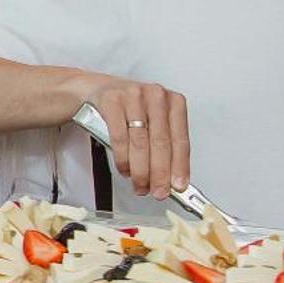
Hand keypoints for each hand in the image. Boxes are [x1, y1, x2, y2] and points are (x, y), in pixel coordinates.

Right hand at [71, 73, 190, 199]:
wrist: (103, 91)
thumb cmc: (134, 110)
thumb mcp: (155, 122)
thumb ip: (166, 147)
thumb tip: (172, 179)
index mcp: (174, 102)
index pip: (180, 139)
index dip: (180, 166)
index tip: (178, 185)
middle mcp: (156, 96)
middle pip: (161, 142)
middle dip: (159, 173)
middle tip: (158, 192)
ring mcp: (134, 96)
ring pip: (140, 142)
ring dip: (140, 170)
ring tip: (140, 185)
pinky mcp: (112, 101)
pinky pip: (119, 137)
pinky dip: (122, 159)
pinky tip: (125, 170)